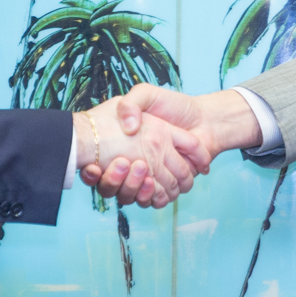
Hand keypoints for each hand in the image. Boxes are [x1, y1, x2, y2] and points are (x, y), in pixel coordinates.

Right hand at [82, 86, 260, 200]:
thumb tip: (127, 128)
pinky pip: (151, 201)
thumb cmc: (174, 106)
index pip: (97, 167)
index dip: (91, 170)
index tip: (92, 165)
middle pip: (112, 184)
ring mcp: (149, 178)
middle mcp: (133, 164)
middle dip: (113, 178)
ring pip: (130, 195)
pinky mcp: (164, 188)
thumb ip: (130, 104)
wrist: (204, 119)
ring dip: (130, 186)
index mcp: (123, 147)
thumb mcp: (146, 94)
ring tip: (139, 169)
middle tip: (121, 162)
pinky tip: (151, 183)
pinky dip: (149, 197)